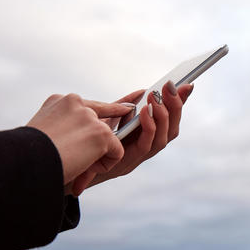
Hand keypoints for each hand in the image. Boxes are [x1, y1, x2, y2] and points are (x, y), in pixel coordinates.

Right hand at [26, 93, 133, 192]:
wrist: (22, 162)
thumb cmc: (28, 156)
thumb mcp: (45, 134)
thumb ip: (65, 128)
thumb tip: (82, 139)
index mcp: (60, 102)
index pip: (90, 106)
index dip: (109, 111)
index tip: (126, 109)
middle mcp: (75, 103)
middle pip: (104, 119)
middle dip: (105, 138)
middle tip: (99, 146)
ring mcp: (89, 116)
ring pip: (109, 139)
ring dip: (97, 157)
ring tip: (75, 165)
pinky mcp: (100, 132)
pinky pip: (117, 151)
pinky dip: (105, 165)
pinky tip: (85, 167)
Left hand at [79, 81, 193, 191]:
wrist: (62, 164)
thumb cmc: (84, 141)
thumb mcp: (107, 120)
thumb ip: (123, 108)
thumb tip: (142, 91)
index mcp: (144, 139)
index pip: (169, 121)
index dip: (180, 105)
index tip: (187, 84)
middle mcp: (145, 150)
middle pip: (172, 130)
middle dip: (176, 107)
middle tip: (172, 86)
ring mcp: (138, 158)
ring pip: (165, 138)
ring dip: (163, 116)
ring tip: (157, 97)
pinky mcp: (127, 163)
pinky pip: (146, 144)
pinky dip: (149, 127)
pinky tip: (145, 111)